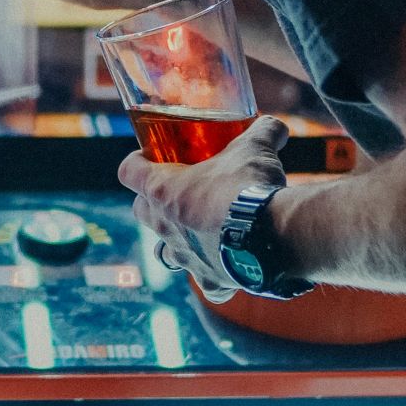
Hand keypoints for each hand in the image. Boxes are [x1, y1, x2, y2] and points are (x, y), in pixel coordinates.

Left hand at [118, 116, 289, 300]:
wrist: (276, 235)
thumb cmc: (251, 187)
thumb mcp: (255, 147)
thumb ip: (262, 132)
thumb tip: (277, 125)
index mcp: (163, 190)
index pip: (128, 171)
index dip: (137, 160)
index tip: (151, 155)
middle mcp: (166, 227)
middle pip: (141, 211)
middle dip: (153, 201)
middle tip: (178, 188)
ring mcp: (186, 257)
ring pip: (165, 251)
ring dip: (177, 240)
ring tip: (198, 229)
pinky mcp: (210, 279)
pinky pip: (205, 280)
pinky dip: (214, 274)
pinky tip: (229, 264)